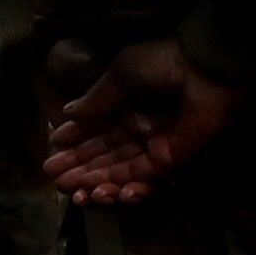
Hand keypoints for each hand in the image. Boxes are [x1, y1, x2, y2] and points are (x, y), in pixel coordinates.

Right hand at [43, 37, 238, 205]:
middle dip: (78, 167)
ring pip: (118, 170)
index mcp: (128, 104)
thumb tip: (67, 114)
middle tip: (54, 178)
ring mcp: (154, 145)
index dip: (75, 141)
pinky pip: (140, 176)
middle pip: (104, 154)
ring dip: (94, 180)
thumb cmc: (162, 64)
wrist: (202, 71)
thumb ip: (97, 99)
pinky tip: (98, 189)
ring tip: (71, 189)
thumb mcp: (121, 75)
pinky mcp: (169, 160)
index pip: (97, 128)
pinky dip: (119, 185)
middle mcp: (139, 127)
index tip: (53, 150)